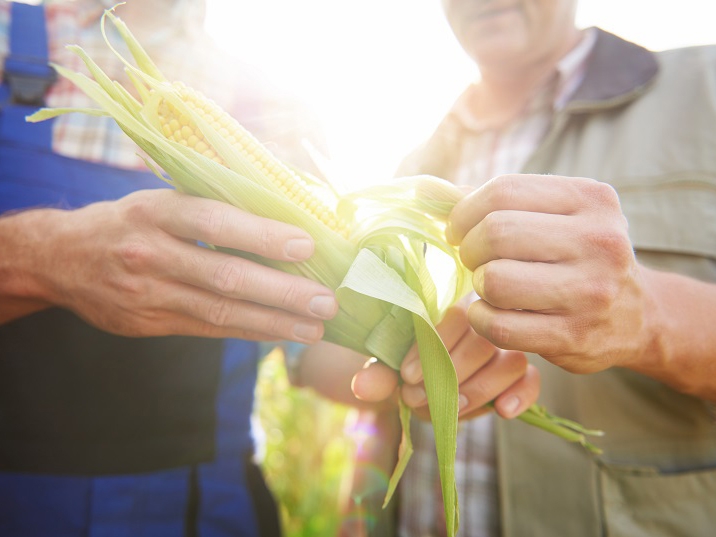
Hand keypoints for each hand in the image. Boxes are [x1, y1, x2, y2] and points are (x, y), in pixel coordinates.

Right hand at [4, 189, 336, 341]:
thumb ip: (212, 202)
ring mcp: (148, 294)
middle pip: (225, 275)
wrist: (59, 258)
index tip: (306, 245)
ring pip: (221, 312)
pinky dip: (249, 331)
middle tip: (327, 301)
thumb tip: (285, 202)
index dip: (262, 234)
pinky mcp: (150, 324)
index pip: (215, 222)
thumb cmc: (129, 220)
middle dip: (282, 291)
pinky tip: (281, 334)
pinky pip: (209, 331)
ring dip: (274, 322)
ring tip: (316, 328)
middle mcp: (151, 253)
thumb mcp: (160, 198)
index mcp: (155, 211)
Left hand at [352, 306, 539, 419]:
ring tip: (449, 409)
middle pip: (483, 342)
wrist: (420, 381)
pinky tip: (502, 411)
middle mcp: (485, 322)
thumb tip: (362, 386)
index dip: (431, 349)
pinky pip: (532, 380)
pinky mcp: (522, 375)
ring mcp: (506, 347)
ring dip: (478, 389)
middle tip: (418, 397)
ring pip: (510, 362)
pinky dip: (521, 395)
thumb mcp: (390, 369)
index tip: (405, 376)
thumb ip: (380, 374)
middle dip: (449, 375)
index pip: (454, 316)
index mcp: (453, 307)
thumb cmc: (408, 366)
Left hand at [447, 174, 650, 373]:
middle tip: (474, 260)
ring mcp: (591, 292)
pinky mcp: (574, 336)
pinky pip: (499, 326)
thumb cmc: (578, 256)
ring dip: (478, 285)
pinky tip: (489, 313)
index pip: (504, 191)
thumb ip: (497, 200)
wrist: (639, 316)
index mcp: (591, 199)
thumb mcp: (557, 215)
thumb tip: (427, 191)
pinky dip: (480, 319)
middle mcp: (599, 241)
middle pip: (496, 233)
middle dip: (470, 248)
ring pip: (496, 281)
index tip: (458, 229)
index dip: (464, 211)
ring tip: (489, 286)